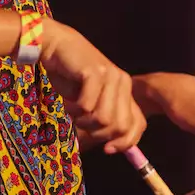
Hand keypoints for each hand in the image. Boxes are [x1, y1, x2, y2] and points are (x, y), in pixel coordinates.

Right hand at [40, 20, 146, 154]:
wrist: (56, 46)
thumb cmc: (71, 76)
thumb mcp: (92, 101)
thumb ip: (106, 118)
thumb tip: (113, 148)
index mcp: (126, 89)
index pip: (138, 124)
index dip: (124, 143)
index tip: (106, 149)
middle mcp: (123, 81)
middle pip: (120, 127)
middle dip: (98, 133)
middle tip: (82, 121)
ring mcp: (111, 76)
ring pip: (103, 120)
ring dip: (83, 121)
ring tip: (74, 108)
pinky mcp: (95, 73)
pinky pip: (86, 107)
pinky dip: (73, 109)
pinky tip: (68, 100)